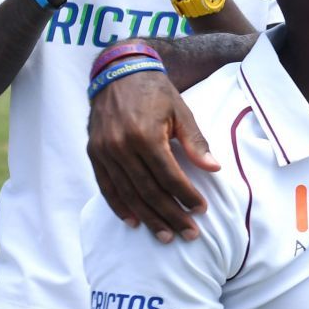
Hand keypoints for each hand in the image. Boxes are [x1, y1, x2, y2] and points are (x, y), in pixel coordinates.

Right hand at [89, 69, 217, 243]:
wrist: (118, 73)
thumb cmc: (155, 93)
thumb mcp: (181, 111)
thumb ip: (196, 142)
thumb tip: (214, 168)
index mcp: (146, 135)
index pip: (169, 177)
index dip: (186, 196)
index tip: (201, 210)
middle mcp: (122, 146)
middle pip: (149, 191)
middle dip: (171, 216)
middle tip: (188, 233)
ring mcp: (105, 151)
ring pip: (128, 194)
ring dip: (148, 218)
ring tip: (165, 236)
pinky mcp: (94, 153)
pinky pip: (106, 187)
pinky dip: (119, 206)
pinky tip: (133, 221)